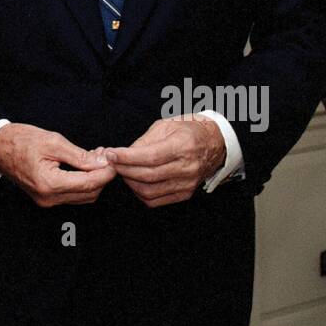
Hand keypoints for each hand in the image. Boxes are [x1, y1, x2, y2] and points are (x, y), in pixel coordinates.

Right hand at [0, 123, 114, 206]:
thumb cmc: (20, 140)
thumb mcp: (52, 141)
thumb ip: (79, 155)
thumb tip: (102, 163)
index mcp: (50, 184)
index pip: (89, 183)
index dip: (106, 172)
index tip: (114, 159)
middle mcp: (49, 198)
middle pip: (89, 193)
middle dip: (101, 176)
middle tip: (105, 155)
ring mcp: (46, 201)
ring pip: (82, 196)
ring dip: (93, 180)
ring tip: (94, 157)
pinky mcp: (45, 198)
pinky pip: (71, 194)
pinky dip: (82, 182)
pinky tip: (83, 165)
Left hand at [104, 116, 225, 206]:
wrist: (214, 144)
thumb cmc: (188, 130)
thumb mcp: (166, 126)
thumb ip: (144, 141)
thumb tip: (123, 154)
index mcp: (183, 146)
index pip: (150, 157)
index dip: (127, 157)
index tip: (111, 154)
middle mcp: (187, 167)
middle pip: (147, 176)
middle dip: (124, 169)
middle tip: (111, 162)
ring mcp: (187, 184)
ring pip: (149, 191)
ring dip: (130, 182)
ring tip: (123, 170)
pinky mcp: (184, 194)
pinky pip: (156, 200)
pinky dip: (140, 193)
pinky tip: (135, 181)